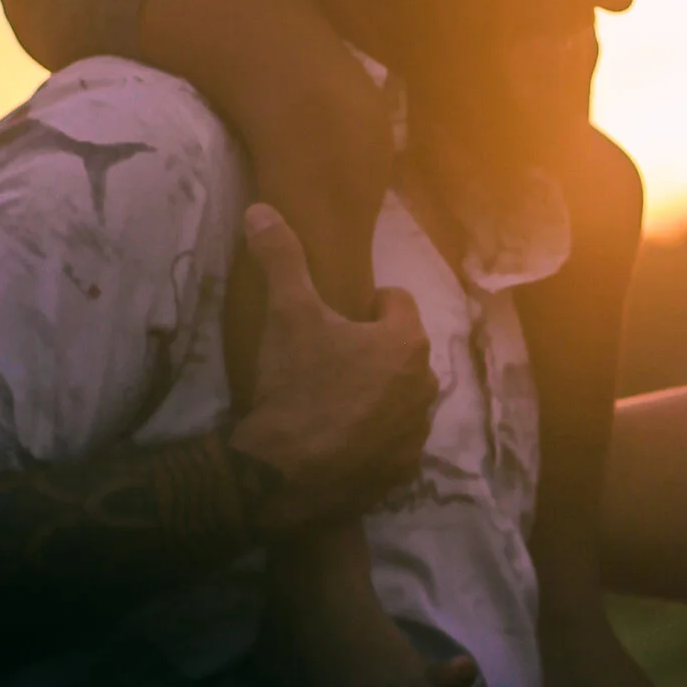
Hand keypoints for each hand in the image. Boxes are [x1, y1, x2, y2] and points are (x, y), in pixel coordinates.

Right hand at [225, 208, 435, 533]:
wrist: (283, 476)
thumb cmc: (295, 386)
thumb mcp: (286, 314)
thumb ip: (280, 257)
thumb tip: (262, 210)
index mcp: (406, 342)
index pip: (397, 301)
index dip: (363, 304)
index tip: (334, 317)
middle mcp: (424, 385)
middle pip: (401, 350)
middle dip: (372, 349)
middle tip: (327, 357)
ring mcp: (415, 432)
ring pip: (399, 396)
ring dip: (376, 393)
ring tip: (331, 399)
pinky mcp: (402, 470)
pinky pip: (392, 440)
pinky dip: (372, 435)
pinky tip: (337, 437)